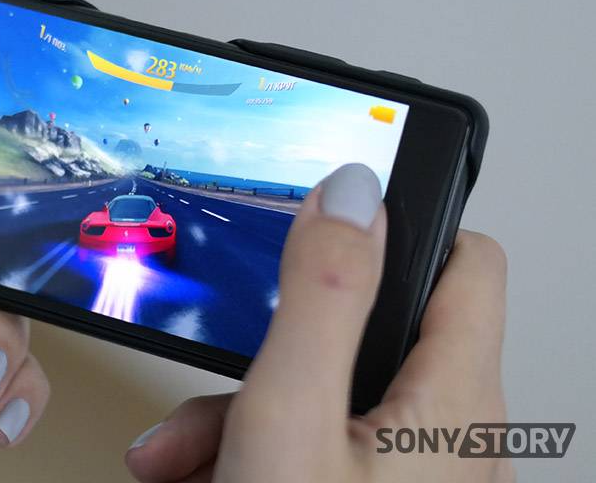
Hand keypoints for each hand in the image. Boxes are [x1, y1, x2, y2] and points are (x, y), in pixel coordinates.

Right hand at [126, 164, 512, 481]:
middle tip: (219, 375)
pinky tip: (205, 480)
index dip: (403, 226)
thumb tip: (351, 190)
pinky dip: (256, 457)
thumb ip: (323, 296)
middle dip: (271, 354)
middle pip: (362, 341)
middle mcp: (448, 438)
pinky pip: (318, 454)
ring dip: (241, 416)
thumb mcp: (294, 421)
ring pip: (323, 402)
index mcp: (454, 399)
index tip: (335, 219)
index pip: (464, 261)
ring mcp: (410, 479)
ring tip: (180, 459)